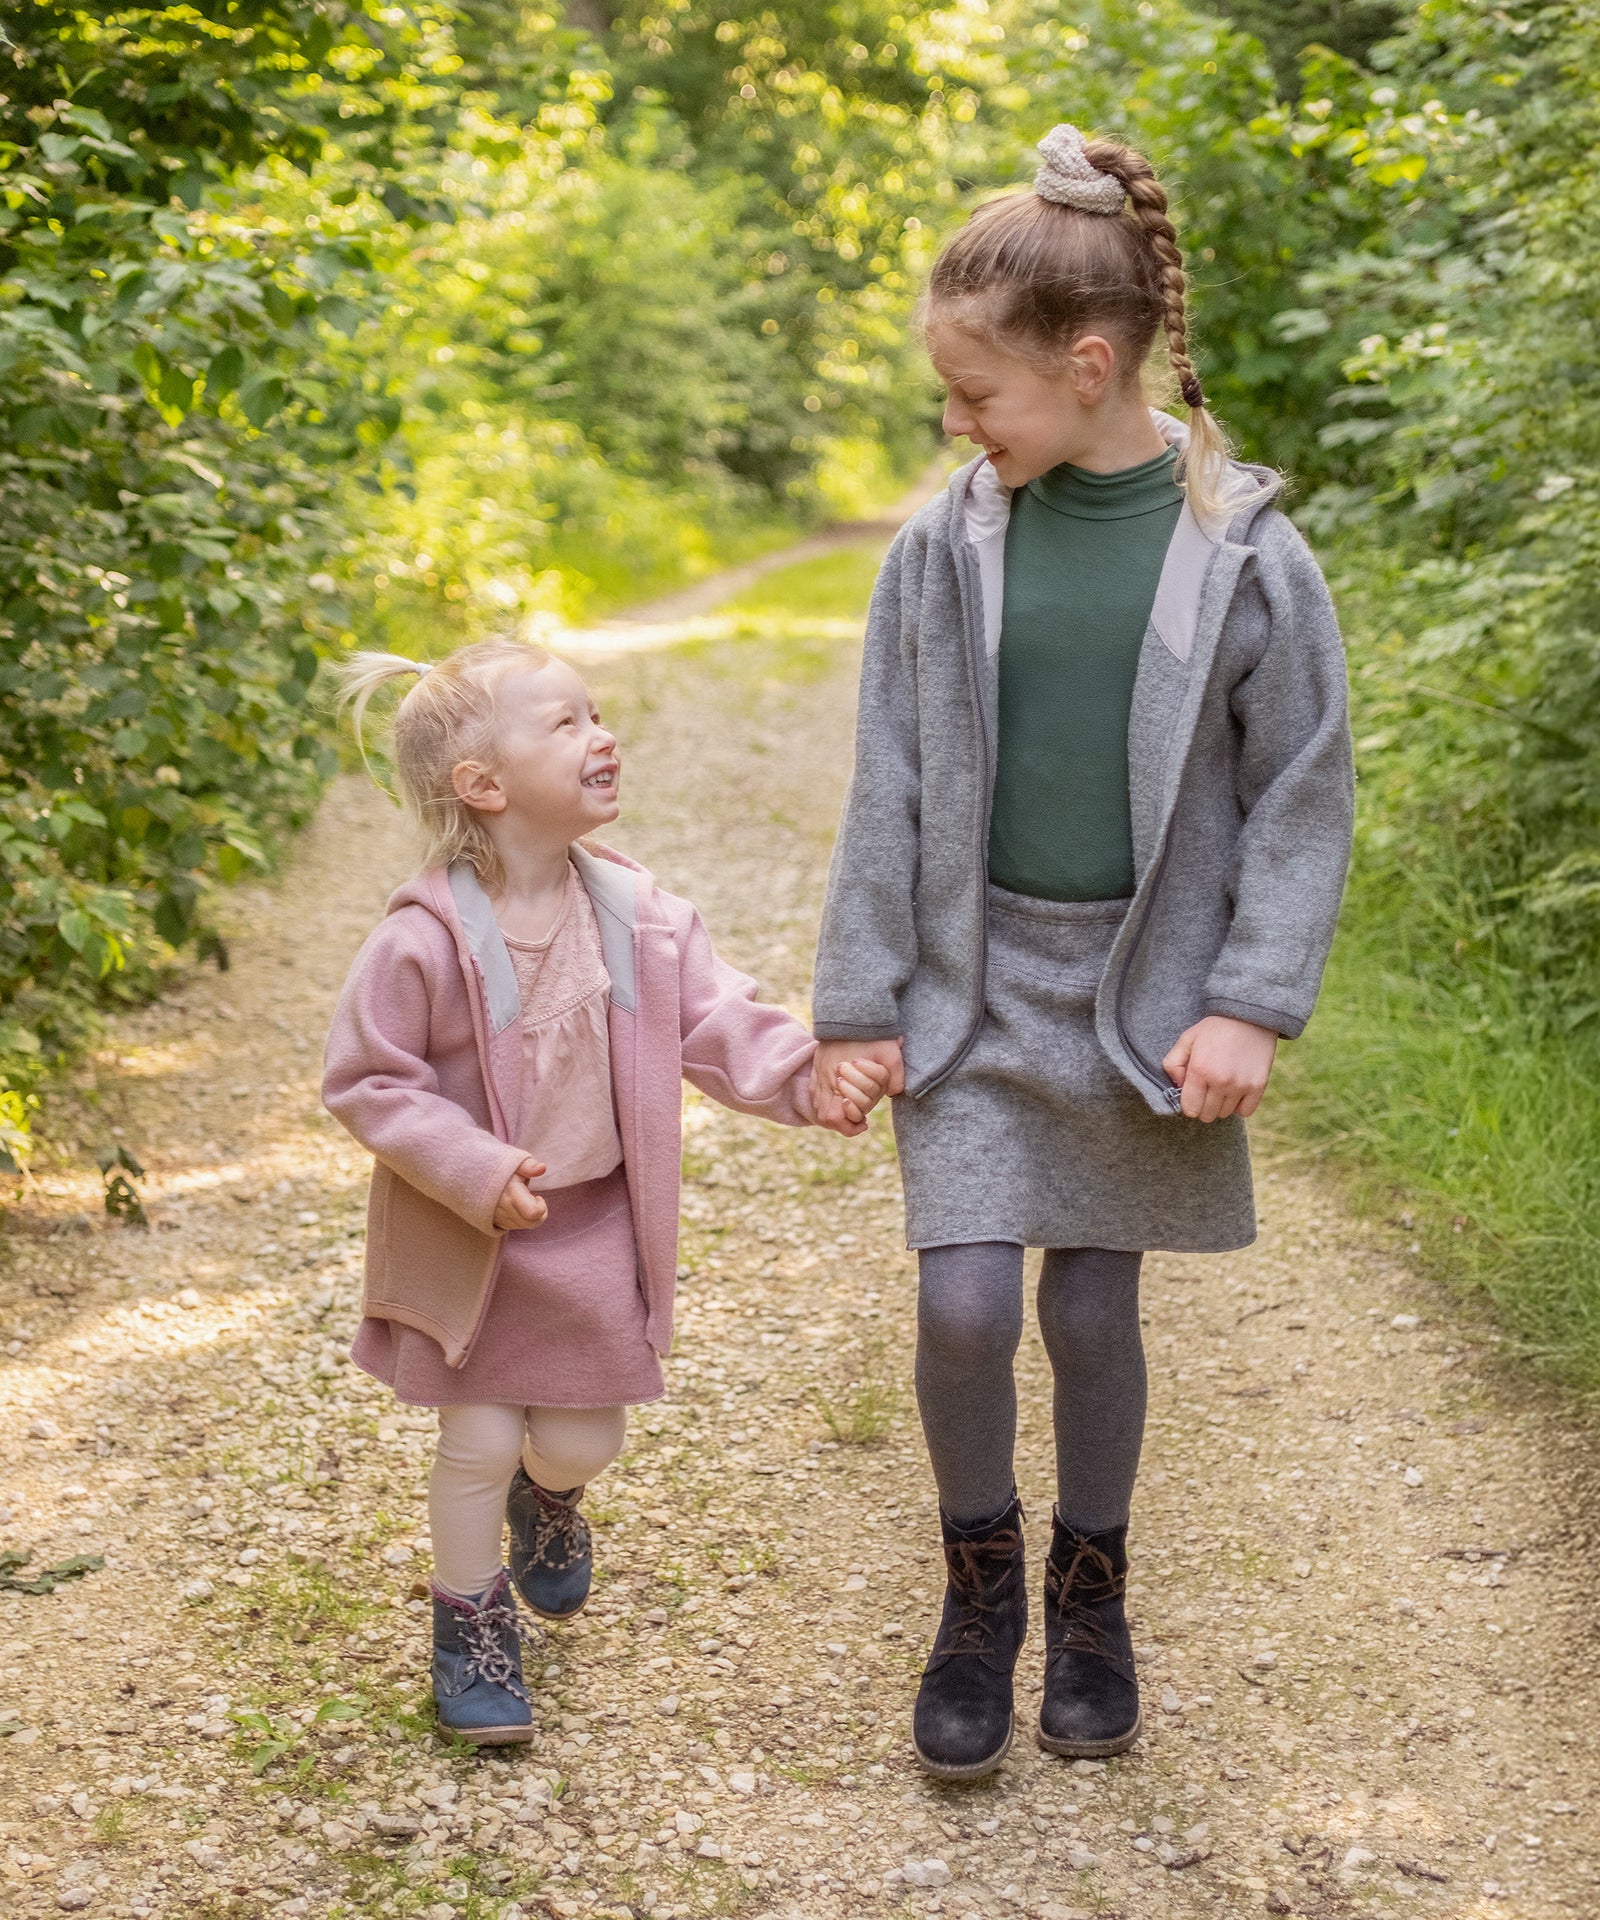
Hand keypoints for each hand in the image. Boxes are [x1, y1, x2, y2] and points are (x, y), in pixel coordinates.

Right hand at [492, 1156, 548, 1231]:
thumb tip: (542, 1168)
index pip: (532, 1212)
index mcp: (510, 1193)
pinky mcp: (494, 1223)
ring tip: (521, 1200)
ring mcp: (497, 1218)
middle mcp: (503, 1209)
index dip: (541, 1207)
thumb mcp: (514, 1160)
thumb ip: (529, 1166)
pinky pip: (514, 1227)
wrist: (472, 1175)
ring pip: (523, 1226)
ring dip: (528, 1216)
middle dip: (539, 1213)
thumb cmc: (499, 1166)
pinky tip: (514, 1206)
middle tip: (533, 1198)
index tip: (537, 1196)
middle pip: (532, 1223)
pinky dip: (519, 1219)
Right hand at [810, 1037, 904, 1134]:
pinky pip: (815, 1096)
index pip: (834, 1117)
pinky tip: (842, 1099)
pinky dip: (828, 1103)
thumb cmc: (872, 1034)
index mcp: (838, 1077)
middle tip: (861, 1115)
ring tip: (852, 1111)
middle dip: (845, 1119)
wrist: (850, 1015)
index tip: (864, 1122)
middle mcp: (824, 1079)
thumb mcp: (890, 1053)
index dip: (850, 1123)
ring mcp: (817, 1075)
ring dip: (835, 1114)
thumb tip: (891, 1094)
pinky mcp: (815, 1071)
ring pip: (818, 1108)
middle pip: (825, 1117)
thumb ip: (896, 1077)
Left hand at [1162, 1015, 1277, 1122]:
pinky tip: (1235, 1090)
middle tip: (1206, 1089)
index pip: (1190, 1109)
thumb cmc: (1214, 1029)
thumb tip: (1178, 1087)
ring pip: (1225, 1114)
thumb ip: (1173, 1065)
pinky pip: (1245, 1112)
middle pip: (1207, 1115)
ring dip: (1220, 1104)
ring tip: (1221, 1085)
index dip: (1188, 1104)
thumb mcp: (1186, 1040)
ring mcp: (1241, 1085)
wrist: (1248, 1016)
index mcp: (1199, 1071)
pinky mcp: (1258, 1086)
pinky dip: (1239, 1105)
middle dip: (1203, 1105)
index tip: (1192, 1094)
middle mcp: (1220, 1081)